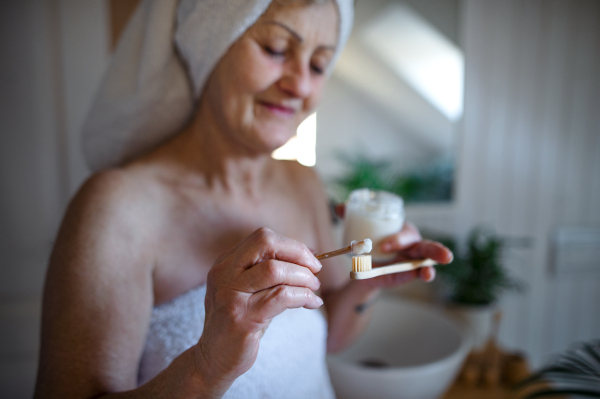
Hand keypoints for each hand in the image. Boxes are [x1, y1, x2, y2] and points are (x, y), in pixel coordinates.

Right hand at [193, 228, 321, 394]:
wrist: (213, 359)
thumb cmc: (238, 322)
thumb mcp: (248, 290)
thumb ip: (270, 271)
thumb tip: (308, 254)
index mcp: (225, 263)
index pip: (262, 238)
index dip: (291, 245)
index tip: (309, 259)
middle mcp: (224, 274)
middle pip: (265, 243)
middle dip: (297, 252)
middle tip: (315, 269)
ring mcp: (231, 296)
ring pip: (275, 270)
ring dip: (303, 277)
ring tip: (314, 288)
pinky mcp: (242, 318)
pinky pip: (281, 297)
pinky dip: (303, 296)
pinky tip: (312, 303)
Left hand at [334, 204, 451, 288]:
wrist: (360, 267)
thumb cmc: (365, 243)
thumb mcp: (358, 231)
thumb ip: (351, 217)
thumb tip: (341, 207)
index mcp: (401, 231)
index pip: (405, 233)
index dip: (397, 239)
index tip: (384, 246)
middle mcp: (411, 245)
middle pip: (426, 246)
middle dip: (436, 250)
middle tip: (446, 256)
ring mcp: (411, 261)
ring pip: (427, 260)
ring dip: (434, 262)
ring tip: (438, 266)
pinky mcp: (407, 274)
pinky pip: (418, 274)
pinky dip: (423, 274)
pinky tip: (426, 275)